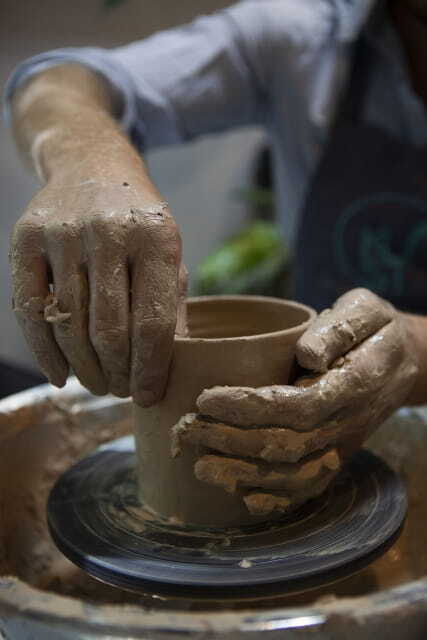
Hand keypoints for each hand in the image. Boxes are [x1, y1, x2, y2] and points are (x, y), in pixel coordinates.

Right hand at [10, 164, 184, 405]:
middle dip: (118, 374)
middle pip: (110, 330)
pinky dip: (45, 352)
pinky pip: (30, 310)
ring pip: (70, 325)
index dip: (151, 369)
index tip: (149, 396)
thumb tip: (171, 369)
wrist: (92, 168)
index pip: (153, 322)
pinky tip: (61, 374)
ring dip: (85, 369)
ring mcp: (63, 234)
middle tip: (122, 391)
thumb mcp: (168, 255)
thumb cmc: (138, 223)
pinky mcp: (26, 239)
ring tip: (99, 385)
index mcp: (156, 237)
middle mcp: (109, 232)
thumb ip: (171, 307)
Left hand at [172, 289, 418, 515]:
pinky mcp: (336, 457)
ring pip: (293, 476)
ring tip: (198, 466)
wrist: (403, 361)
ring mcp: (343, 446)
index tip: (206, 398)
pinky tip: (238, 495)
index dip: (248, 408)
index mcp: (353, 385)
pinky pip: (307, 489)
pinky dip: (273, 499)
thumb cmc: (374, 328)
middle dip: (230, 442)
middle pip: (286, 446)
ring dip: (242, 476)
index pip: (297, 407)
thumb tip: (307, 352)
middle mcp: (348, 423)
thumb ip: (337, 329)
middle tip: (184, 429)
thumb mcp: (364, 310)